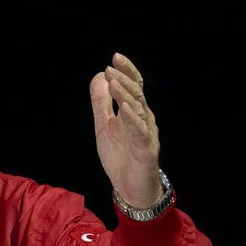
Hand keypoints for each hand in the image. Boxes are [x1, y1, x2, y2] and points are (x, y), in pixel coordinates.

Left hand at [89, 53, 161, 207]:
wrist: (129, 188)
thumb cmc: (120, 157)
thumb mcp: (104, 126)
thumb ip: (101, 103)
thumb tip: (98, 77)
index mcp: (133, 112)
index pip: (133, 86)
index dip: (126, 71)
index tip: (115, 58)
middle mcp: (143, 118)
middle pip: (137, 92)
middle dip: (125, 78)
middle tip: (112, 66)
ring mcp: (146, 132)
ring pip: (138, 108)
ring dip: (125, 94)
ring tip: (114, 81)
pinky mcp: (146, 148)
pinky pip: (140, 130)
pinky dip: (132, 118)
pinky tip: (125, 108)